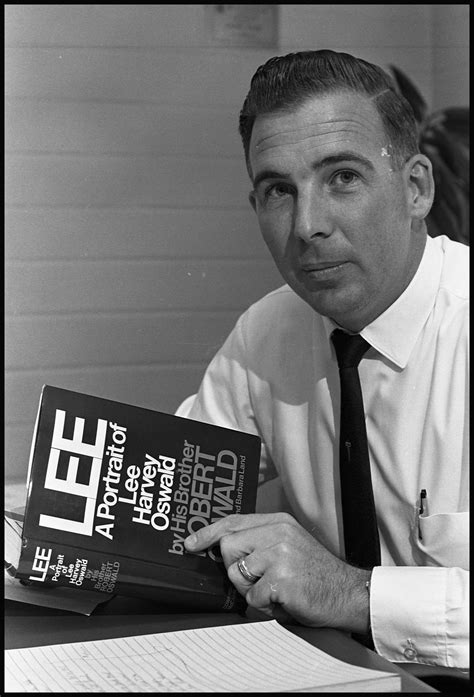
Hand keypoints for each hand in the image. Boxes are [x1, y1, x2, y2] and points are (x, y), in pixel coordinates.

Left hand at [185, 513, 370, 632]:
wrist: (347, 593)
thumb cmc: (315, 574)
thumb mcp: (288, 544)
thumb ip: (260, 540)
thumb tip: (223, 546)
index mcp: (278, 522)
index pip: (233, 521)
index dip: (208, 533)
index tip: (190, 543)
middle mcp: (279, 533)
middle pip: (228, 547)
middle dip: (236, 569)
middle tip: (261, 578)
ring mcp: (281, 554)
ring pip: (237, 574)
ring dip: (252, 589)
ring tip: (275, 588)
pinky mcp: (282, 579)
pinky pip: (253, 597)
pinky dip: (264, 605)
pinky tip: (283, 599)